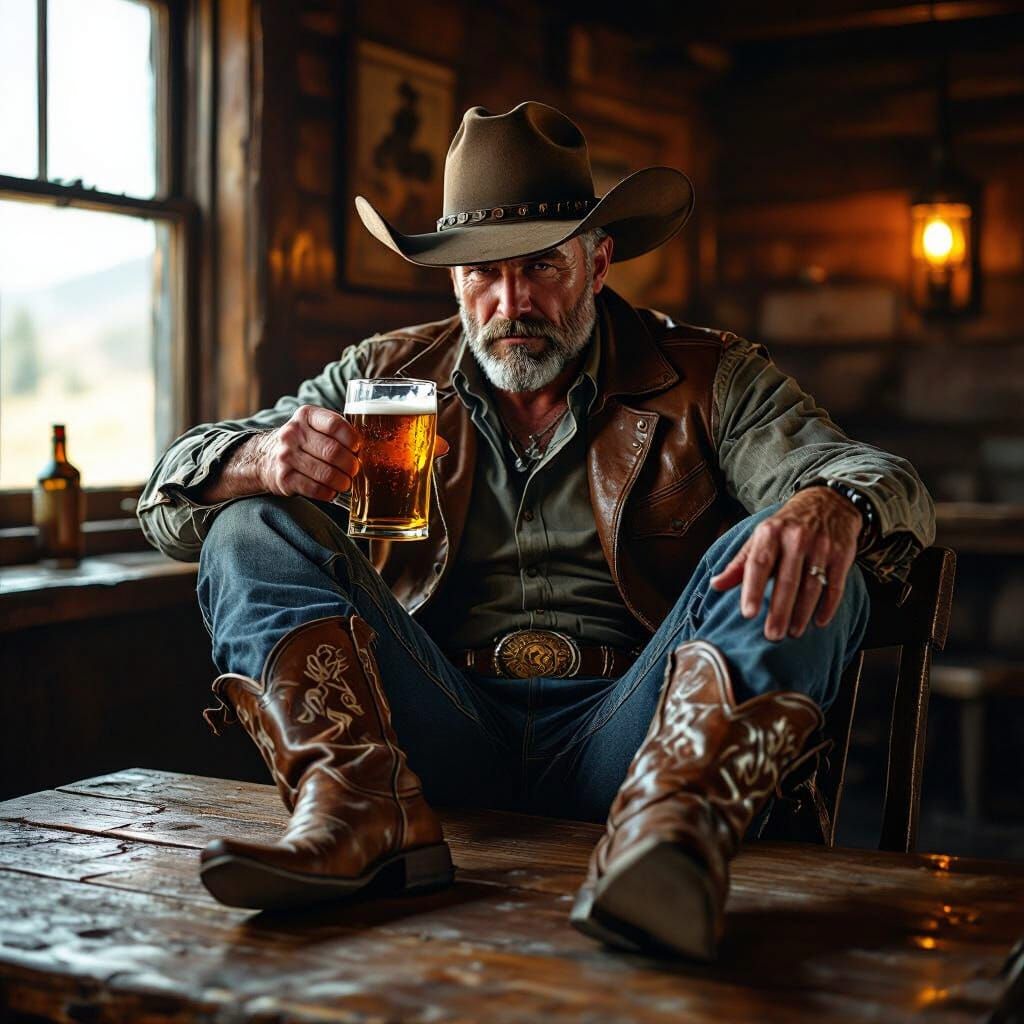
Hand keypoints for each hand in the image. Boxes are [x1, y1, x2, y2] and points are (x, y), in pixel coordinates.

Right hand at [256, 405, 362, 502]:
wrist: (266, 458)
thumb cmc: (302, 443)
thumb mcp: (315, 426)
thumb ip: (337, 431)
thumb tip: (367, 449)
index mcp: (306, 416)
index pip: (335, 424)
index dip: (351, 439)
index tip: (357, 448)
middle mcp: (293, 433)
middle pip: (332, 451)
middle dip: (350, 464)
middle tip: (354, 470)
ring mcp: (286, 456)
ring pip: (325, 473)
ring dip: (342, 481)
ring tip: (345, 482)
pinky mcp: (284, 478)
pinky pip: (315, 489)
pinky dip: (329, 492)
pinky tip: (332, 491)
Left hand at [709, 487, 861, 640]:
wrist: (828, 501)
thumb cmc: (786, 526)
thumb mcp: (761, 537)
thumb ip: (740, 563)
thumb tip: (715, 585)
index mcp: (770, 532)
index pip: (759, 564)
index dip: (753, 590)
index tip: (748, 614)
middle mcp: (796, 537)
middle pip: (787, 580)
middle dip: (780, 611)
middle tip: (772, 635)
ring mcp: (822, 545)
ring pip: (812, 585)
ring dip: (802, 613)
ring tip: (792, 633)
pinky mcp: (842, 554)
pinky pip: (835, 585)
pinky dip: (828, 606)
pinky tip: (819, 622)